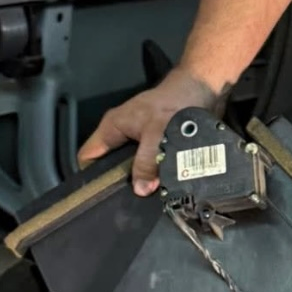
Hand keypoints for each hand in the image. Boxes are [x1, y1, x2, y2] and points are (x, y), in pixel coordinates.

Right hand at [77, 68, 221, 196]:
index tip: (99, 196)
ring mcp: (139, 140)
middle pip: (109, 165)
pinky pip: (149, 165)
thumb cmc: (176, 103)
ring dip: (139, 181)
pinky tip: (161, 188)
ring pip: (131, 167)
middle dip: (118, 183)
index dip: (89, 177)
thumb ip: (147, 162)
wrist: (203, 89)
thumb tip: (141, 190)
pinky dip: (154, 176)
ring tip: (145, 199)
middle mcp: (121, 134)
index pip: (87, 156)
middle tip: (127, 202)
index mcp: (112, 127)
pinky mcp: (156, 144)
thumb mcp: (158, 132)